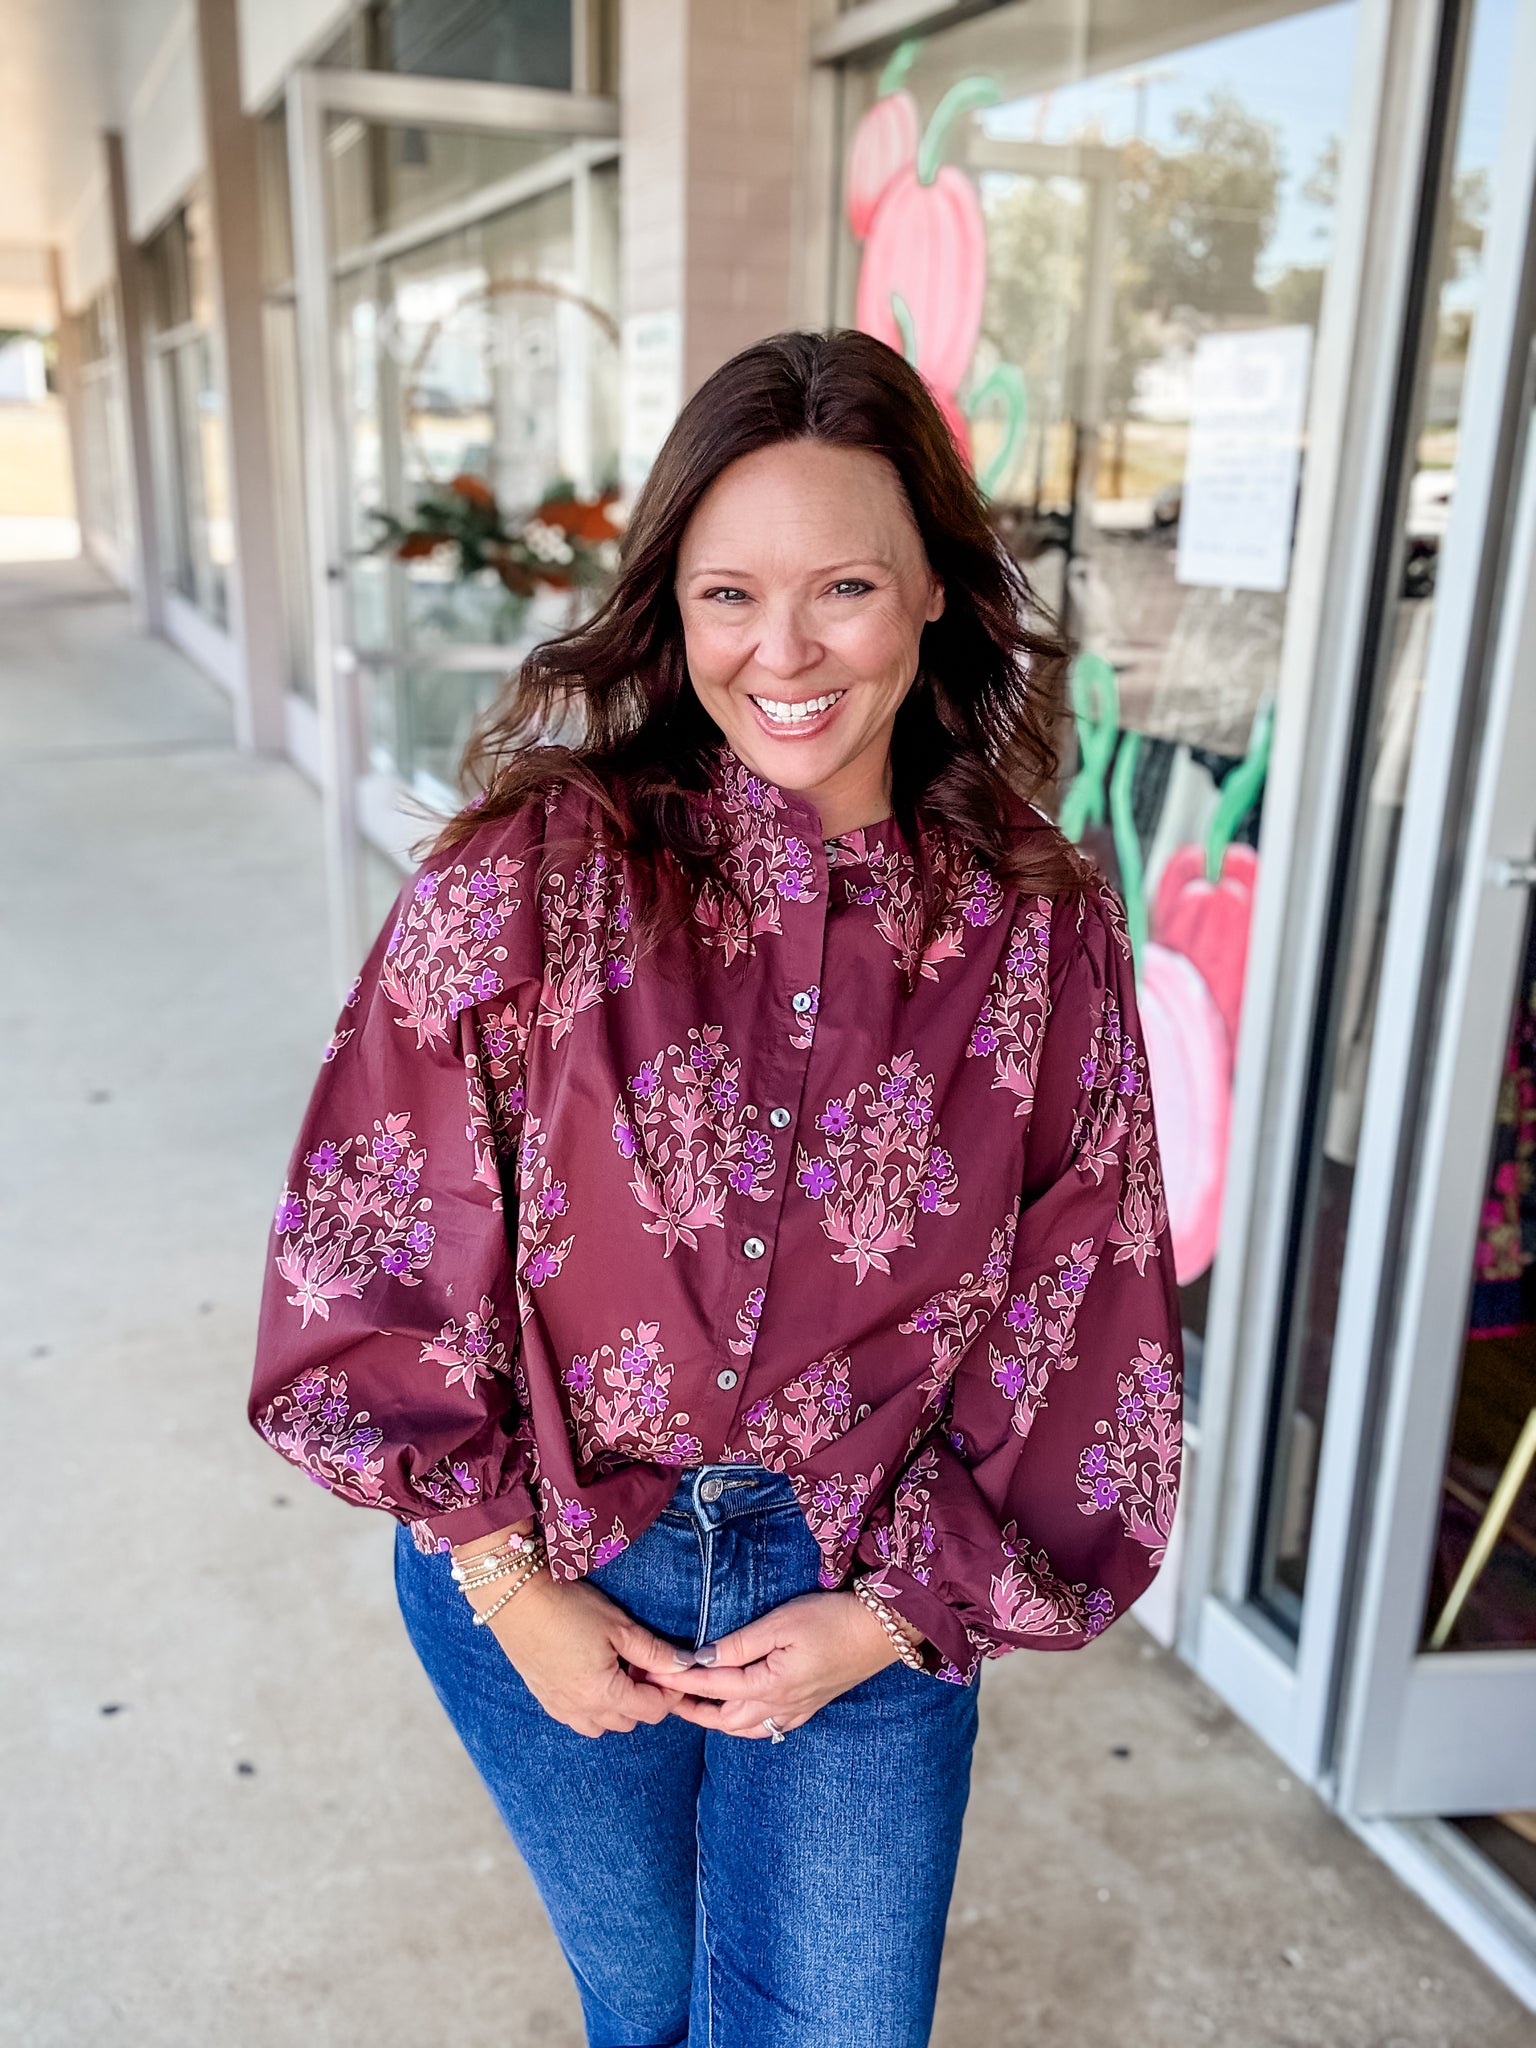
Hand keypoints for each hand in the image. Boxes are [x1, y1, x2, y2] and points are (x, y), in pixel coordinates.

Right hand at [481, 1571, 685, 1738]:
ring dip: (619, 1706)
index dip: (671, 1692)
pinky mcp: (545, 1699)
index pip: (652, 1710)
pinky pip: (578, 1718)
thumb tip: (685, 1664)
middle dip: (645, 1698)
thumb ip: (654, 1651)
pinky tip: (594, 1675)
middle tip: (646, 1664)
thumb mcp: (619, 1627)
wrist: (515, 1599)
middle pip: (630, 1721)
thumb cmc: (569, 1609)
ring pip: (603, 1725)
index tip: (675, 1670)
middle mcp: (581, 1710)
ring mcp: (560, 1708)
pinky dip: (594, 1706)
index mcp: (604, 1694)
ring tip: (619, 1670)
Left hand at [628, 1591, 900, 1737]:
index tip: (651, 1674)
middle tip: (659, 1694)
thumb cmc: (832, 1619)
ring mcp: (795, 1711)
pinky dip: (740, 1725)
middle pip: (722, 1718)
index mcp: (770, 1685)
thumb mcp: (783, 1622)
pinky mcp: (807, 1707)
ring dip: (712, 1719)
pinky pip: (764, 1728)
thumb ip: (740, 1643)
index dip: (679, 1680)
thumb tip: (703, 1657)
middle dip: (688, 1707)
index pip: (712, 1686)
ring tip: (687, 1705)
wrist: (882, 1632)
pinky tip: (735, 1715)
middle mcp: (779, 1707)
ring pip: (742, 1729)